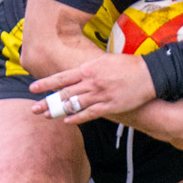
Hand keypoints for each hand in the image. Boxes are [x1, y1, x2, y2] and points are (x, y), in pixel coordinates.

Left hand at [30, 55, 158, 123]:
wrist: (150, 74)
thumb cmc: (129, 65)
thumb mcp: (106, 60)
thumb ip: (90, 67)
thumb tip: (78, 71)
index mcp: (88, 69)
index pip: (62, 77)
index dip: (46, 83)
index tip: (33, 88)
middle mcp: (91, 82)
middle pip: (64, 94)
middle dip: (47, 102)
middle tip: (34, 108)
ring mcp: (99, 95)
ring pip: (73, 105)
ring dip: (58, 111)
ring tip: (47, 116)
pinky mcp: (109, 106)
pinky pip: (88, 114)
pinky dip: (77, 118)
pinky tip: (67, 121)